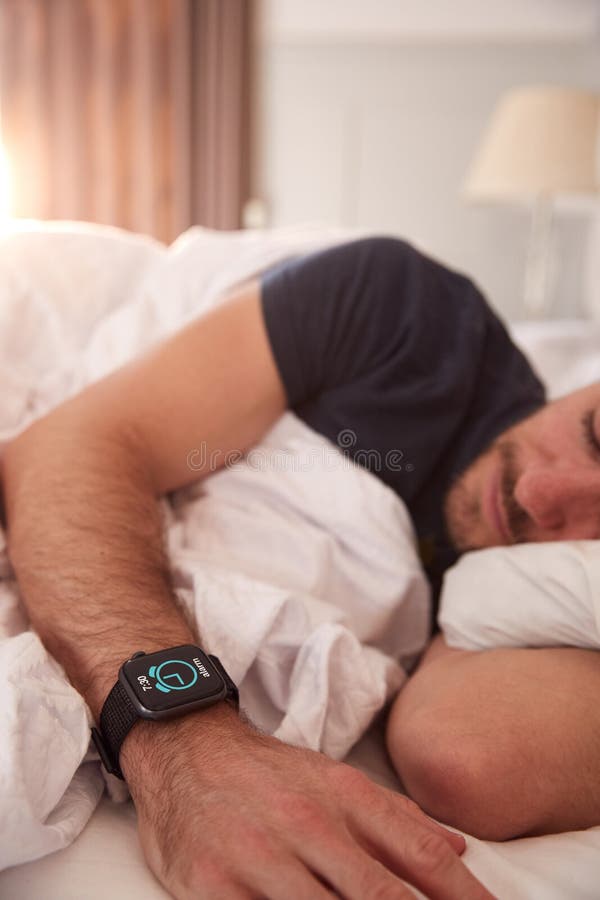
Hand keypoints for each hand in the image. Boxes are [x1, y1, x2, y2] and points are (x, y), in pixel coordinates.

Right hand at [125, 707, 493, 898]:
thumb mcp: (334, 778)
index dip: (465, 899)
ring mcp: (260, 856)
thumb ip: (396, 817)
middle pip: (380, 897)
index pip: (422, 856)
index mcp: (345, 796)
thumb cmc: (267, 772)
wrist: (185, 746)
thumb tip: (459, 850)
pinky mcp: (214, 885)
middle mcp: (309, 824)